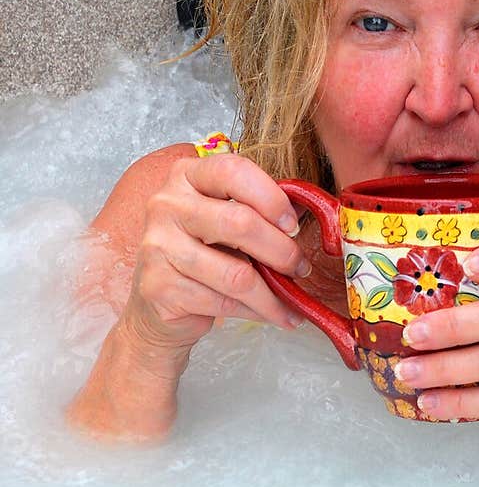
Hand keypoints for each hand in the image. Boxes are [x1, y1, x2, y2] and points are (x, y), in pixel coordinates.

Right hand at [123, 152, 309, 358]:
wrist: (159, 303)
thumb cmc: (204, 255)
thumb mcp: (228, 222)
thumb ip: (260, 212)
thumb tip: (312, 214)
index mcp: (186, 176)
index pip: (233, 171)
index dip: (271, 198)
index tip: (293, 225)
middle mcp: (166, 205)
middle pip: (239, 222)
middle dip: (281, 251)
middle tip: (300, 268)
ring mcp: (157, 246)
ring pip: (236, 274)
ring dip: (274, 294)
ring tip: (292, 303)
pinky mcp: (159, 287)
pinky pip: (224, 303)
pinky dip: (256, 313)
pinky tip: (270, 315)